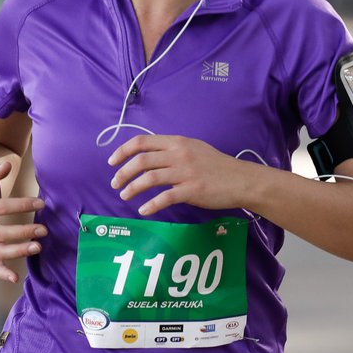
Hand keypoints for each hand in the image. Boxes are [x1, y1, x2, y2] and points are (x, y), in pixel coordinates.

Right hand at [0, 159, 46, 283]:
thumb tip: (7, 165)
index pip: (1, 207)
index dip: (22, 205)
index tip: (41, 203)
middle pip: (0, 233)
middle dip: (23, 231)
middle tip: (44, 229)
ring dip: (19, 251)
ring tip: (39, 247)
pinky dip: (2, 273)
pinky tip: (15, 278)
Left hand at [107, 135, 252, 216]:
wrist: (240, 180)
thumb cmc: (216, 165)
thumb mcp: (193, 148)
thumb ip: (172, 150)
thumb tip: (148, 156)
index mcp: (177, 142)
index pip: (142, 142)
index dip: (122, 151)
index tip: (112, 162)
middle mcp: (178, 154)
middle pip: (141, 160)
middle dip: (123, 172)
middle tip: (115, 184)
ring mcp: (185, 172)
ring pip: (149, 178)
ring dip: (132, 188)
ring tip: (124, 196)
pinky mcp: (191, 190)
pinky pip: (165, 198)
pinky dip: (151, 205)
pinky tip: (143, 211)